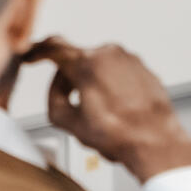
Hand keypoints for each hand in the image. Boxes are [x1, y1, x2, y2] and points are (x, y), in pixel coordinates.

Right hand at [31, 37, 190, 183]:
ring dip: (94, 85)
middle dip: (71, 81)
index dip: (38, 51)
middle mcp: (108, 53)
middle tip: (74, 108)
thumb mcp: (72, 124)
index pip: (54, 47)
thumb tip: (57, 91)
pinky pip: (119, 72)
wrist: (157, 143)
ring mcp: (129, 59)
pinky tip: (118, 111)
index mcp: (87, 63)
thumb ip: (54, 101)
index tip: (33, 56)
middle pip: (78, 61)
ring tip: (103, 116)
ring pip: (99, 67)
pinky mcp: (143, 68)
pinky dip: (113, 87)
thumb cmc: (121, 136)